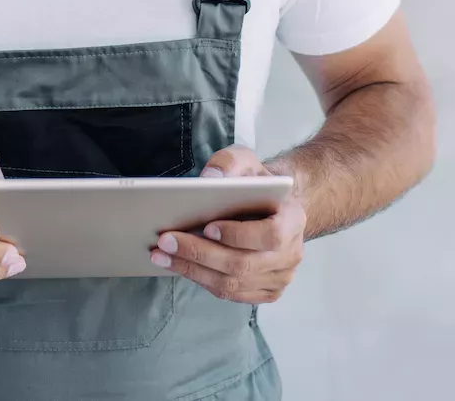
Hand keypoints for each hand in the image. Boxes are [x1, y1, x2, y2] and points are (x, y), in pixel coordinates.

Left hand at [150, 144, 304, 303]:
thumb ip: (229, 163)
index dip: (238, 235)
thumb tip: (208, 178)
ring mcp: (280, 277)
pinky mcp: (265, 291)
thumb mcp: (246, 161)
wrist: (271, 206)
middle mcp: (291, 254)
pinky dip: (200, 280)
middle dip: (200, 253)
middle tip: (165, 241)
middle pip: (243, 265)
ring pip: (232, 284)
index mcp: (293, 220)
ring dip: (192, 270)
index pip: (271, 236)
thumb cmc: (255, 183)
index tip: (207, 227)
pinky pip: (230, 293)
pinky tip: (177, 265)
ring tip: (161, 256)